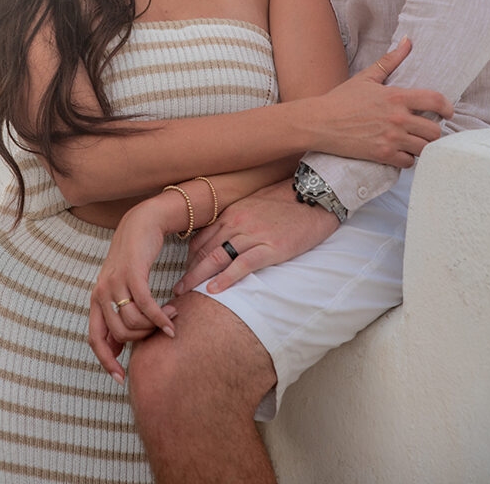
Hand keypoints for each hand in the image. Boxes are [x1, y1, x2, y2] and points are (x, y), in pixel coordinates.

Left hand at [89, 199, 178, 382]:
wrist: (140, 224)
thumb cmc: (133, 260)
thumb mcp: (121, 289)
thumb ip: (118, 315)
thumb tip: (117, 350)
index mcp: (96, 300)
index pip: (95, 339)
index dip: (107, 362)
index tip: (121, 379)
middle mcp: (101, 293)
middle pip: (120, 334)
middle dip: (143, 339)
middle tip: (161, 330)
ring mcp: (115, 283)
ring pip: (133, 322)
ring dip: (155, 325)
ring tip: (170, 316)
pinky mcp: (132, 274)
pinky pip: (146, 306)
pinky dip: (160, 317)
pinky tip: (172, 320)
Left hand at [172, 180, 337, 295]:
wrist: (313, 197)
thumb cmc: (286, 203)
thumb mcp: (255, 206)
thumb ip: (237, 220)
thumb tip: (224, 237)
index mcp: (232, 213)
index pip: (202, 238)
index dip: (190, 258)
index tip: (184, 273)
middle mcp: (237, 222)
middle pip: (204, 249)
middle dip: (188, 270)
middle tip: (176, 288)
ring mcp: (253, 235)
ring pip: (217, 257)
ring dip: (198, 277)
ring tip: (185, 292)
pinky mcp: (271, 247)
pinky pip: (243, 265)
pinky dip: (226, 279)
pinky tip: (214, 290)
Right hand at [309, 37, 453, 167]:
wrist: (320, 122)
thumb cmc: (342, 99)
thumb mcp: (367, 77)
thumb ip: (390, 60)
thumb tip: (407, 41)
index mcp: (396, 96)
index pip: (435, 100)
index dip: (447, 107)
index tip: (447, 112)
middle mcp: (398, 118)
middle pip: (434, 130)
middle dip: (433, 130)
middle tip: (426, 129)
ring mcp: (391, 138)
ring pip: (424, 148)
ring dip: (422, 145)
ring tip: (415, 141)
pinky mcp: (383, 155)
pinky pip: (408, 162)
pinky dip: (407, 159)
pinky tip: (400, 152)